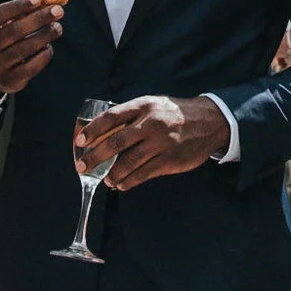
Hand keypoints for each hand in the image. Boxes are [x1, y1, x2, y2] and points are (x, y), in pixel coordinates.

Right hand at [0, 0, 62, 94]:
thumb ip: (17, 13)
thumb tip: (46, 0)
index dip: (18, 5)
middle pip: (14, 31)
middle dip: (38, 19)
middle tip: (58, 11)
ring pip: (24, 49)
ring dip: (45, 36)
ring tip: (58, 28)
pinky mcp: (9, 81)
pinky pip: (30, 68)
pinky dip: (43, 56)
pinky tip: (49, 47)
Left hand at [77, 95, 229, 191]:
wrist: (211, 121)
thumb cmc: (175, 113)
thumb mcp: (153, 105)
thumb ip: (131, 116)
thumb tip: (101, 132)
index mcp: (144, 105)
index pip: (112, 117)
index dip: (93, 130)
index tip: (79, 141)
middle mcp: (152, 123)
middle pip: (116, 142)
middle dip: (95, 157)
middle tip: (82, 166)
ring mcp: (162, 142)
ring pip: (129, 162)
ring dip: (112, 174)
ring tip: (106, 180)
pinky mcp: (171, 160)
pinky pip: (144, 174)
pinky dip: (129, 181)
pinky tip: (122, 184)